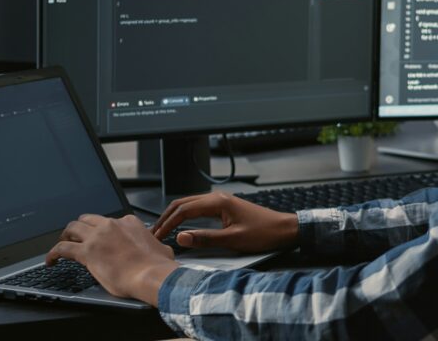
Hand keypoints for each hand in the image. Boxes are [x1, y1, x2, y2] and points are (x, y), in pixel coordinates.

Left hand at [45, 214, 178, 306]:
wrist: (151, 275)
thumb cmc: (157, 266)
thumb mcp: (160, 249)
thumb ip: (155, 245)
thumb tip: (160, 250)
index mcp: (128, 223)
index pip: (110, 221)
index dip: (102, 230)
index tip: (100, 238)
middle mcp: (111, 225)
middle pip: (87, 219)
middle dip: (80, 227)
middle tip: (75, 237)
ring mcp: (97, 237)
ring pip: (72, 228)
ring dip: (65, 235)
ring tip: (61, 244)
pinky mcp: (86, 252)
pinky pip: (62, 248)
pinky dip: (53, 253)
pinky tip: (50, 260)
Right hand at [152, 192, 298, 252]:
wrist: (284, 229)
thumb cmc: (263, 233)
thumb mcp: (232, 240)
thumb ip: (205, 238)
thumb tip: (180, 238)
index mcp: (218, 202)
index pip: (183, 210)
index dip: (167, 224)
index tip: (157, 236)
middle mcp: (218, 198)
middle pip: (183, 204)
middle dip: (166, 217)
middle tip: (154, 233)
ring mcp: (221, 201)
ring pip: (190, 205)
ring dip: (175, 216)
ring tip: (163, 230)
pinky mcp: (224, 208)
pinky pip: (199, 209)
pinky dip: (186, 217)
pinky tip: (182, 227)